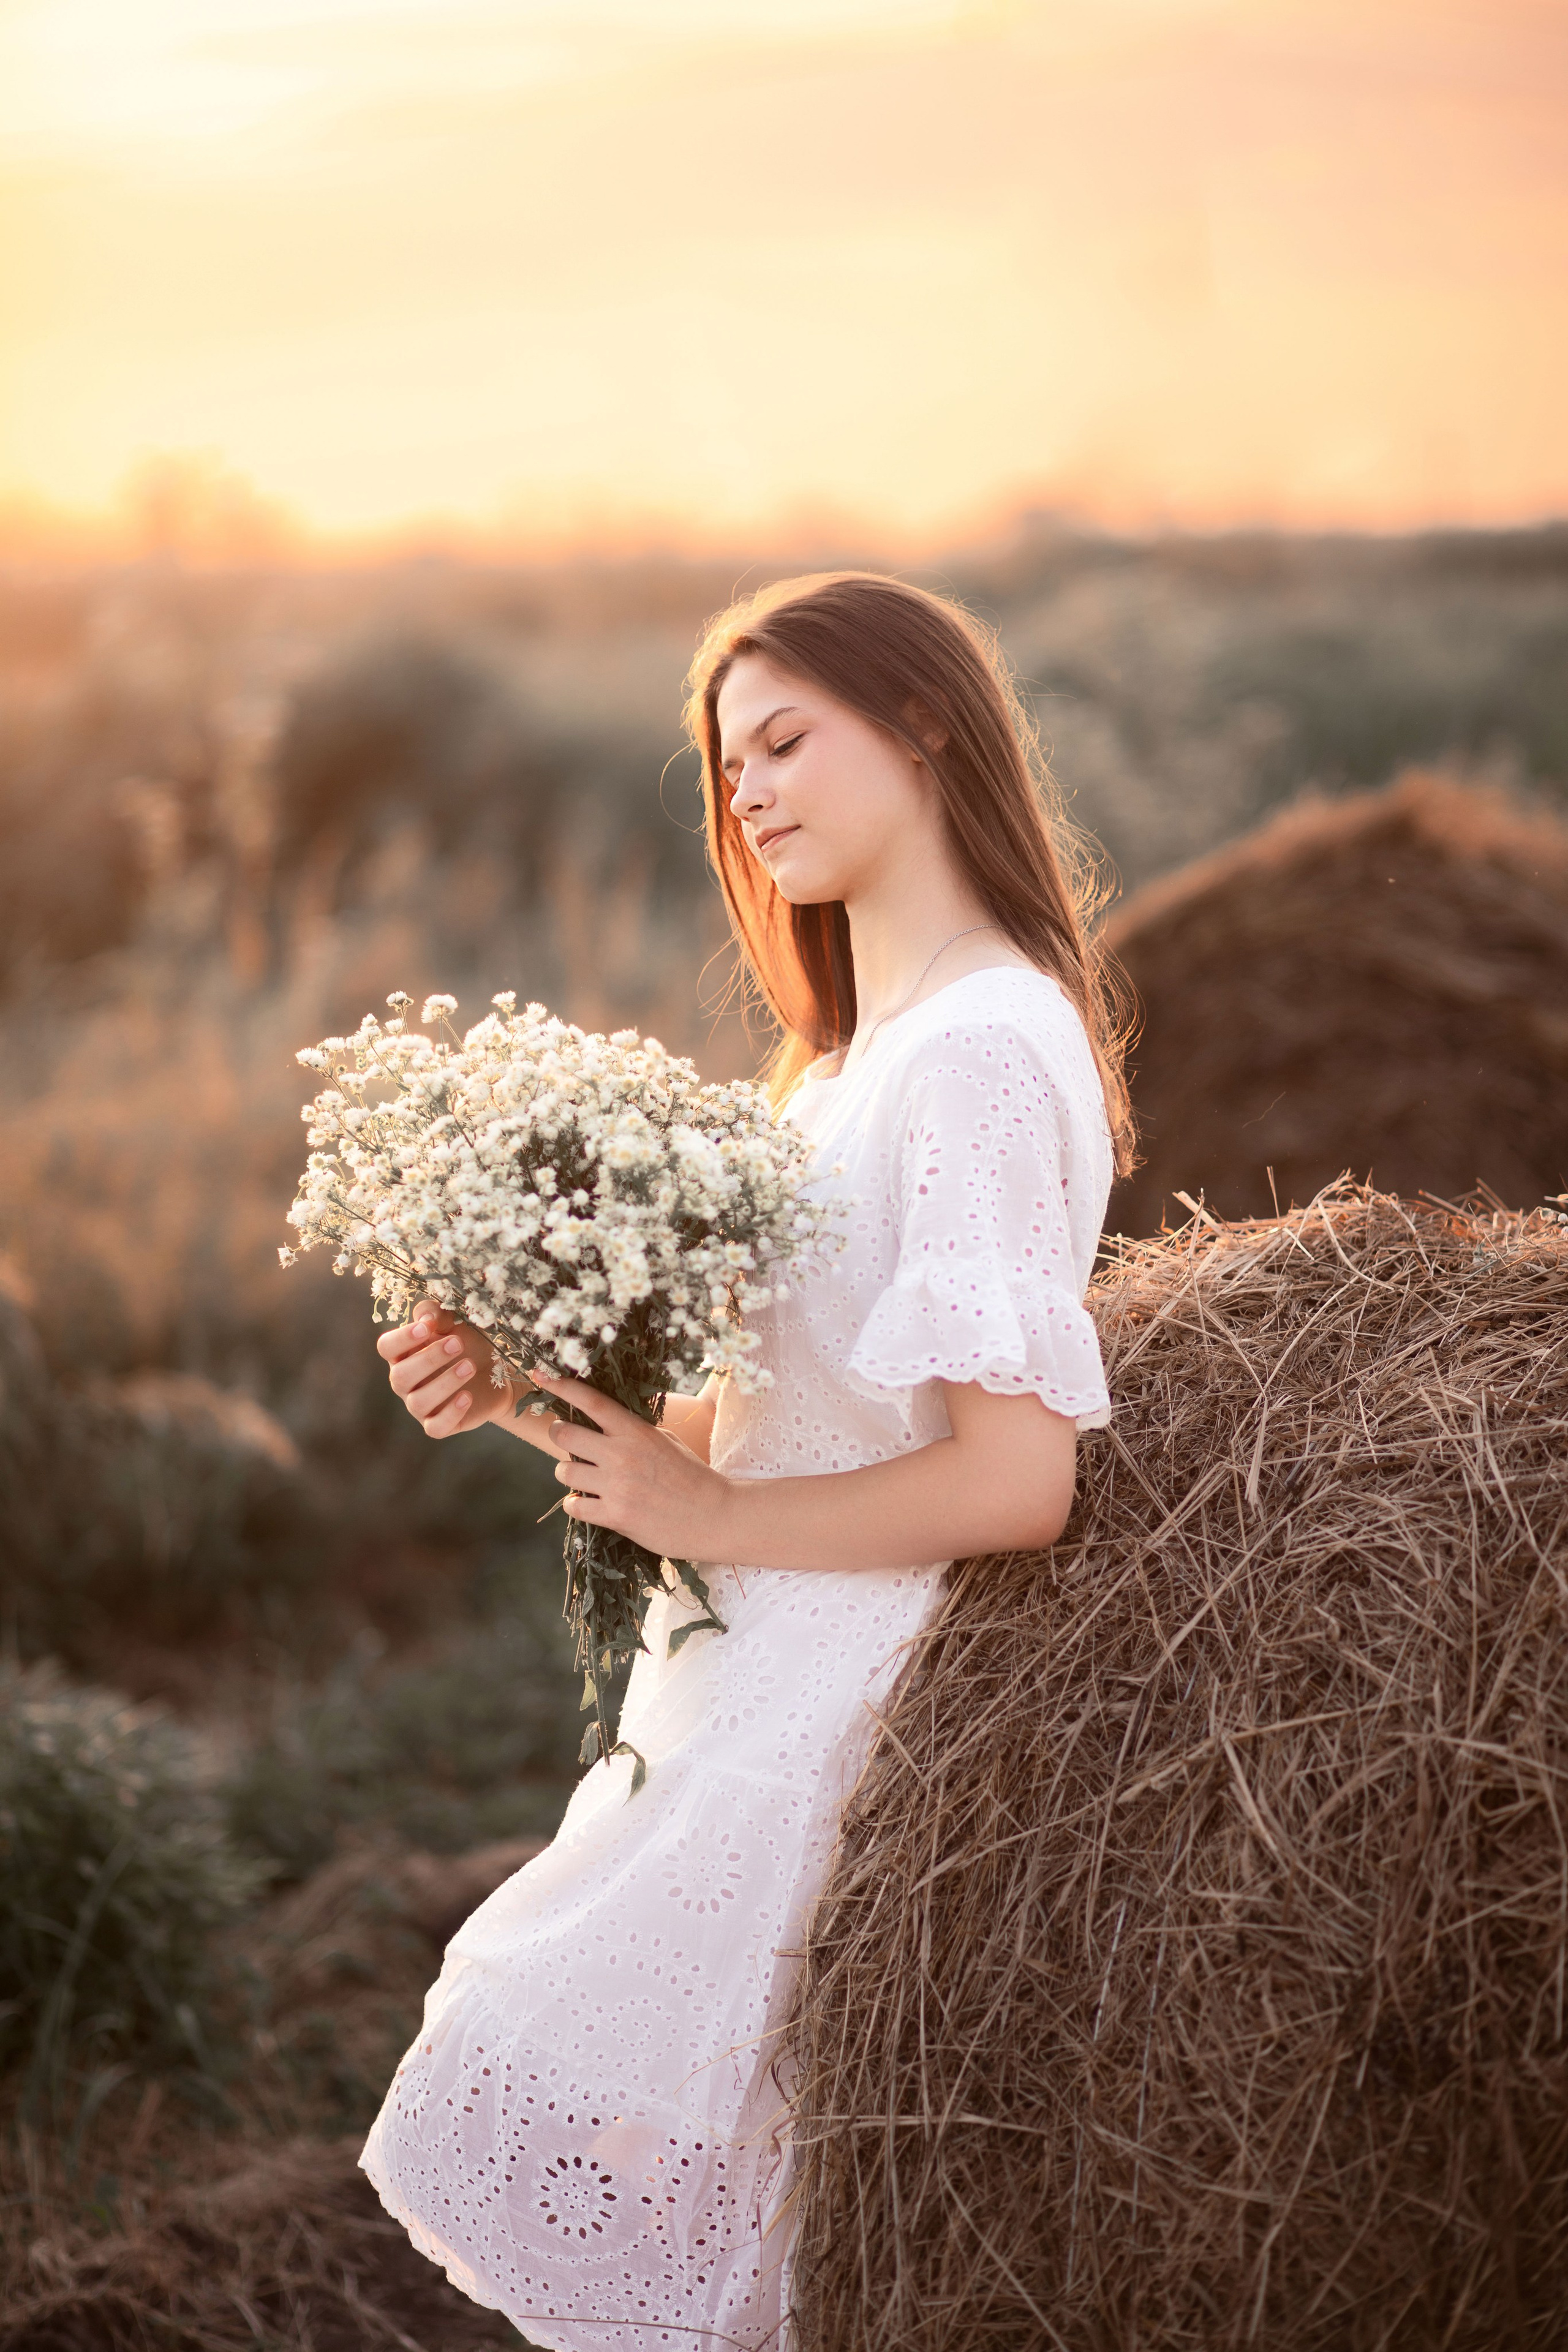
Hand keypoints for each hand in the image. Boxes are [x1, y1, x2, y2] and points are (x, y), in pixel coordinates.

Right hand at [377, 1298, 515, 1439]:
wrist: (496, 1375)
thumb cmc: (468, 1345)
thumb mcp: (456, 1322)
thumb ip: (436, 1314)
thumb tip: (424, 1318)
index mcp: (404, 1354)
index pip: (386, 1347)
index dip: (402, 1338)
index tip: (427, 1327)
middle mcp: (406, 1382)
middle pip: (400, 1376)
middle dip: (429, 1359)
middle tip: (457, 1344)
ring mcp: (420, 1406)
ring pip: (418, 1402)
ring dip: (445, 1382)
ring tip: (469, 1366)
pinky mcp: (439, 1424)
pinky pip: (435, 1427)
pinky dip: (450, 1412)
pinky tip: (467, 1397)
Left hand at [533, 1369, 735, 1561]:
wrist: (714, 1516)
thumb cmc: (691, 1476)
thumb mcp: (665, 1441)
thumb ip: (632, 1431)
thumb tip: (601, 1422)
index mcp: (636, 1431)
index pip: (592, 1401)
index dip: (562, 1386)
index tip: (540, 1374)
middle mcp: (621, 1454)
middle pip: (565, 1433)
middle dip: (559, 1434)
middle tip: (566, 1440)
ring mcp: (617, 1486)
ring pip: (563, 1471)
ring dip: (567, 1473)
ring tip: (584, 1478)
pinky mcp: (615, 1516)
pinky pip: (574, 1505)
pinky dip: (576, 1504)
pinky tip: (587, 1504)